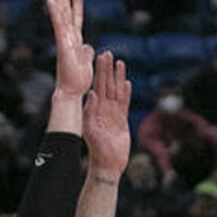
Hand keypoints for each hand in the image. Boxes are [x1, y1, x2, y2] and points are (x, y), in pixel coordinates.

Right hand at [46, 0, 93, 99]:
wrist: (72, 91)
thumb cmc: (78, 80)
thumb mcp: (87, 63)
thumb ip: (87, 53)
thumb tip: (89, 46)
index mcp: (76, 40)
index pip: (77, 18)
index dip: (77, 4)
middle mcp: (69, 38)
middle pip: (66, 12)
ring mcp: (64, 40)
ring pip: (61, 16)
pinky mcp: (62, 45)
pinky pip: (58, 26)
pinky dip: (55, 13)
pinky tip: (50, 0)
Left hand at [83, 51, 131, 176]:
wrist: (108, 163)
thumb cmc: (97, 149)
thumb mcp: (90, 129)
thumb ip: (90, 112)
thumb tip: (91, 94)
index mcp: (95, 109)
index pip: (98, 85)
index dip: (99, 72)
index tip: (99, 58)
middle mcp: (104, 108)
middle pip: (107, 84)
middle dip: (108, 69)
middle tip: (109, 53)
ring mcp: (113, 113)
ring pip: (116, 91)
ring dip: (118, 77)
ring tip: (120, 63)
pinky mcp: (122, 120)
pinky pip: (124, 103)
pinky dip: (126, 93)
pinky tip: (127, 83)